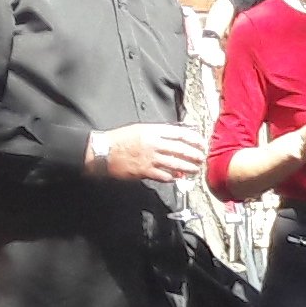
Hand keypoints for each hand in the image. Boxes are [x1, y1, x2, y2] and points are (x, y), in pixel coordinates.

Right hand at [89, 123, 207, 181]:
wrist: (103, 151)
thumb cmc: (120, 139)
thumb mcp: (140, 129)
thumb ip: (158, 133)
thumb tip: (176, 138)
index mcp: (153, 131)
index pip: (180, 134)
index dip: (194, 139)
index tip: (202, 143)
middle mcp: (154, 144)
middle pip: (182, 150)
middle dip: (195, 155)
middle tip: (202, 158)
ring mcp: (151, 159)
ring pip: (177, 164)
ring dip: (189, 168)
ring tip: (195, 170)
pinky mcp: (146, 172)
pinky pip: (165, 176)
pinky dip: (173, 177)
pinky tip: (178, 177)